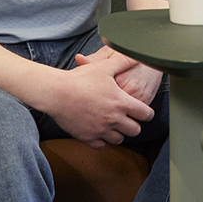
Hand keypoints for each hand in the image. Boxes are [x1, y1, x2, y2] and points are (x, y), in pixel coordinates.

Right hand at [42, 50, 156, 148]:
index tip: (142, 111)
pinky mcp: (86, 137)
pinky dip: (103, 140)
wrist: (55, 93)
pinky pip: (102, 146)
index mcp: (121, 103)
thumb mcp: (105, 67)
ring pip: (119, 140)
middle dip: (134, 124)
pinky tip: (100, 130)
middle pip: (135, 130)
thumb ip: (124, 61)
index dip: (146, 113)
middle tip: (128, 118)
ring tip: (114, 123)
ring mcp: (100, 130)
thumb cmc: (80, 79)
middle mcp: (113, 119)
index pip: (146, 114)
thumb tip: (138, 55)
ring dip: (119, 133)